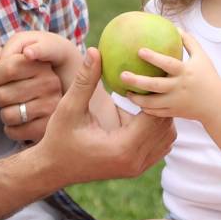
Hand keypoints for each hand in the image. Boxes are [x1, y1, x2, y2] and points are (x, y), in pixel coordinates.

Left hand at [0, 30, 76, 142]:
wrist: (53, 103)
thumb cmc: (22, 78)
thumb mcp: (10, 59)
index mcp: (41, 64)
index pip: (7, 68)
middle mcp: (50, 83)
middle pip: (1, 94)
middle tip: (8, 94)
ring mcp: (51, 107)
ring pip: (7, 115)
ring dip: (4, 113)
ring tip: (15, 107)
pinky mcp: (47, 128)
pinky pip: (13, 132)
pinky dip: (11, 129)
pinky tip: (20, 122)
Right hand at [37, 46, 175, 182]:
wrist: (54, 169)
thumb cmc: (59, 138)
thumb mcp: (69, 107)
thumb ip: (85, 81)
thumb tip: (95, 50)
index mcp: (123, 148)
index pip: (154, 117)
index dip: (152, 95)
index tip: (144, 76)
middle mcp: (136, 162)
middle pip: (166, 126)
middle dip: (160, 103)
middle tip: (152, 81)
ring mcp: (138, 167)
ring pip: (166, 137)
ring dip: (159, 116)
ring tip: (146, 95)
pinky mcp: (137, 167)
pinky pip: (159, 145)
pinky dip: (154, 128)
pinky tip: (139, 111)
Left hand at [120, 31, 220, 120]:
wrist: (217, 106)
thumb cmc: (208, 77)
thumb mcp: (202, 57)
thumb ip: (189, 42)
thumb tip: (175, 26)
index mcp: (185, 72)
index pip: (168, 64)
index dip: (154, 57)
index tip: (139, 50)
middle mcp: (179, 88)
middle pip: (155, 85)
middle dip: (137, 81)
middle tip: (122, 75)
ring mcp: (176, 102)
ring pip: (152, 103)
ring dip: (136, 99)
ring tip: (125, 92)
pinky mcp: (174, 112)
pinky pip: (156, 112)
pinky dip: (145, 108)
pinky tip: (136, 102)